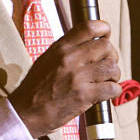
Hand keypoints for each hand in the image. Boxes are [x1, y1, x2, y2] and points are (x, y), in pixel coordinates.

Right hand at [9, 20, 121, 138]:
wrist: (25, 112)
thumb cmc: (35, 88)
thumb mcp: (46, 59)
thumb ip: (66, 50)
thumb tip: (87, 44)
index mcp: (61, 48)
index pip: (90, 27)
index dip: (104, 29)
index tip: (106, 36)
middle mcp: (70, 58)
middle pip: (106, 46)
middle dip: (111, 56)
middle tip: (107, 65)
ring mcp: (78, 77)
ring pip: (112, 67)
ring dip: (114, 74)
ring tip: (108, 80)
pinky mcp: (84, 96)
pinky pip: (112, 88)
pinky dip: (114, 91)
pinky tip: (108, 93)